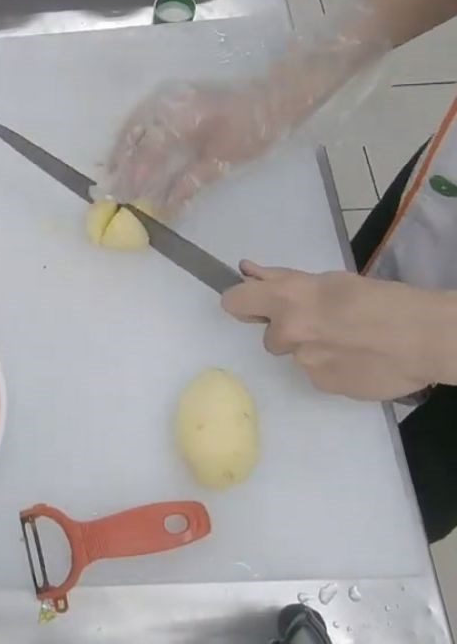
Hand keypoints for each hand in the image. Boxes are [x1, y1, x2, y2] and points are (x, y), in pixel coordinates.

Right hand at [106, 80, 282, 213]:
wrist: (274, 96)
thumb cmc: (253, 130)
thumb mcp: (222, 162)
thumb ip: (189, 184)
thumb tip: (165, 208)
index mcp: (181, 120)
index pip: (147, 153)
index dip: (134, 178)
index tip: (124, 199)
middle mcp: (168, 104)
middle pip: (134, 137)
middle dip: (120, 165)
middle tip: (109, 190)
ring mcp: (169, 97)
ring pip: (134, 124)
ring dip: (121, 149)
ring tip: (111, 172)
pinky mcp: (174, 96)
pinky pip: (143, 115)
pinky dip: (132, 135)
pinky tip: (129, 150)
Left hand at [221, 261, 455, 400]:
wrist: (423, 338)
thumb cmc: (380, 299)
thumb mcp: (330, 280)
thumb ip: (283, 279)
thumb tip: (248, 271)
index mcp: (288, 299)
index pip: (234, 302)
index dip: (243, 303)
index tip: (255, 305)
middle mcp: (288, 333)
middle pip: (270, 336)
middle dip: (290, 330)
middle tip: (325, 323)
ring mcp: (304, 363)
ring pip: (296, 355)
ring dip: (313, 349)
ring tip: (349, 341)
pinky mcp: (322, 386)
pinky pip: (316, 374)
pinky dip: (331, 366)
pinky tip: (357, 358)